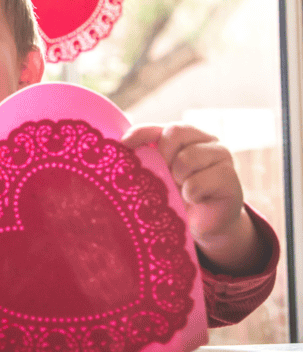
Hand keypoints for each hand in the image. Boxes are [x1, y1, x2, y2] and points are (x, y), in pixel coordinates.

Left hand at [121, 124, 264, 274]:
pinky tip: (195, 200)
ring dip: (176, 178)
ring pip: (186, 158)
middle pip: (175, 133)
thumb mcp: (158, 173)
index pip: (163, 126)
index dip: (142, 132)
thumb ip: (147, 155)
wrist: (202, 225)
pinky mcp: (230, 179)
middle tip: (166, 176)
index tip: (124, 144)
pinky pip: (196, 184)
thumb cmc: (176, 195)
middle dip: (163, 157)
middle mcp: (207, 141)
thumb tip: (121, 144)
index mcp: (187, 136)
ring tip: (181, 189)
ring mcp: (222, 157)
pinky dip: (190, 195)